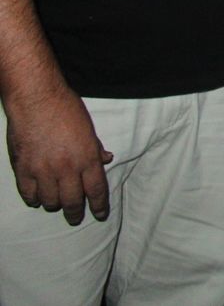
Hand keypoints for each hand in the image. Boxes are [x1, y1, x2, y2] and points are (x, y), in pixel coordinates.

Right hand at [4, 85, 111, 224]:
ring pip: (50, 201)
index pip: (96, 190)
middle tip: (75, 217)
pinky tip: (36, 198)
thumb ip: (96, 148)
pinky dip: (33, 199)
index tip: (99, 215)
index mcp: (87, 158)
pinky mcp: (23, 169)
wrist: (36, 100)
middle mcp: (67, 168)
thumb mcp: (89, 128)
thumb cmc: (66, 109)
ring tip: (56, 202)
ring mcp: (43, 171)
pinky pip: (28, 194)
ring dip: (54, 204)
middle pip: (73, 201)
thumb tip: (107, 159)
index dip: (99, 206)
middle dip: (75, 213)